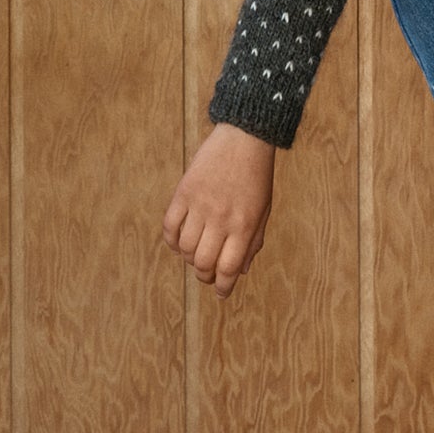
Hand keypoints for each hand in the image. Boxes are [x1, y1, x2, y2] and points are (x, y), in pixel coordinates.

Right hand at [162, 123, 275, 297]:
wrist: (244, 139)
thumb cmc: (257, 177)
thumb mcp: (264, 210)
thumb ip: (253, 241)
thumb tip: (241, 271)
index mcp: (245, 226)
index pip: (228, 268)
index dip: (222, 286)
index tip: (221, 293)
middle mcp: (221, 219)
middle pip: (203, 263)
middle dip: (204, 276)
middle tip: (206, 276)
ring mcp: (200, 206)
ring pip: (185, 248)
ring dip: (189, 259)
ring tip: (196, 256)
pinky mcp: (183, 193)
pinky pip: (169, 227)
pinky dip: (172, 241)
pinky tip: (180, 242)